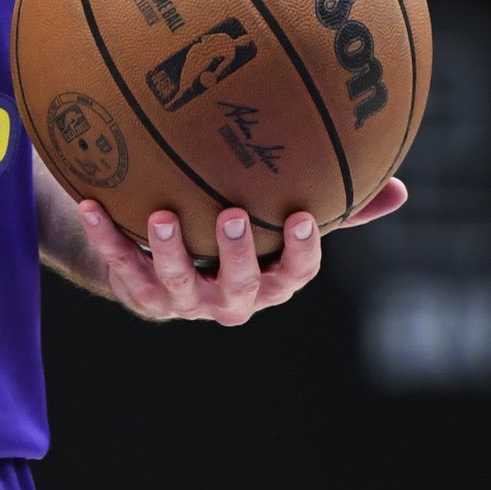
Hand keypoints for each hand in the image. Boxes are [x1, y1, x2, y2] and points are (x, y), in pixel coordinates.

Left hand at [75, 179, 407, 324]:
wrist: (162, 265)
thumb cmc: (235, 235)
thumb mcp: (283, 222)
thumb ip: (336, 209)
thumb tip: (401, 189)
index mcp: (270, 281)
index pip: (294, 274)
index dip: (300, 252)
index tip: (299, 217)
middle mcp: (230, 298)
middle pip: (239, 285)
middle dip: (236, 253)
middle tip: (231, 215)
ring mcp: (184, 300)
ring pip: (178, 281)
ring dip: (169, 249)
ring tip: (161, 215)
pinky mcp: (141, 292)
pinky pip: (122, 264)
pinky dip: (105, 236)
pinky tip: (89, 203)